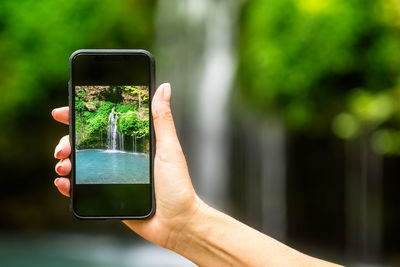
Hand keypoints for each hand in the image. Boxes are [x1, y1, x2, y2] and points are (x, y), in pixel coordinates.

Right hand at [52, 83, 203, 247]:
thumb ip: (162, 119)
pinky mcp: (107, 195)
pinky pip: (82, 188)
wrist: (176, 223)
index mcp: (134, 143)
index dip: (81, 117)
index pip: (103, 124)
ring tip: (63, 166)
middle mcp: (120, 156)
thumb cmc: (177, 186)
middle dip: (67, 141)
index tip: (62, 112)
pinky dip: (68, 185)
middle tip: (62, 148)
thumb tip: (164, 87)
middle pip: (86, 143)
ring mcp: (112, 176)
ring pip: (80, 164)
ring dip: (65, 162)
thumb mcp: (169, 149)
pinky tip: (63, 183)